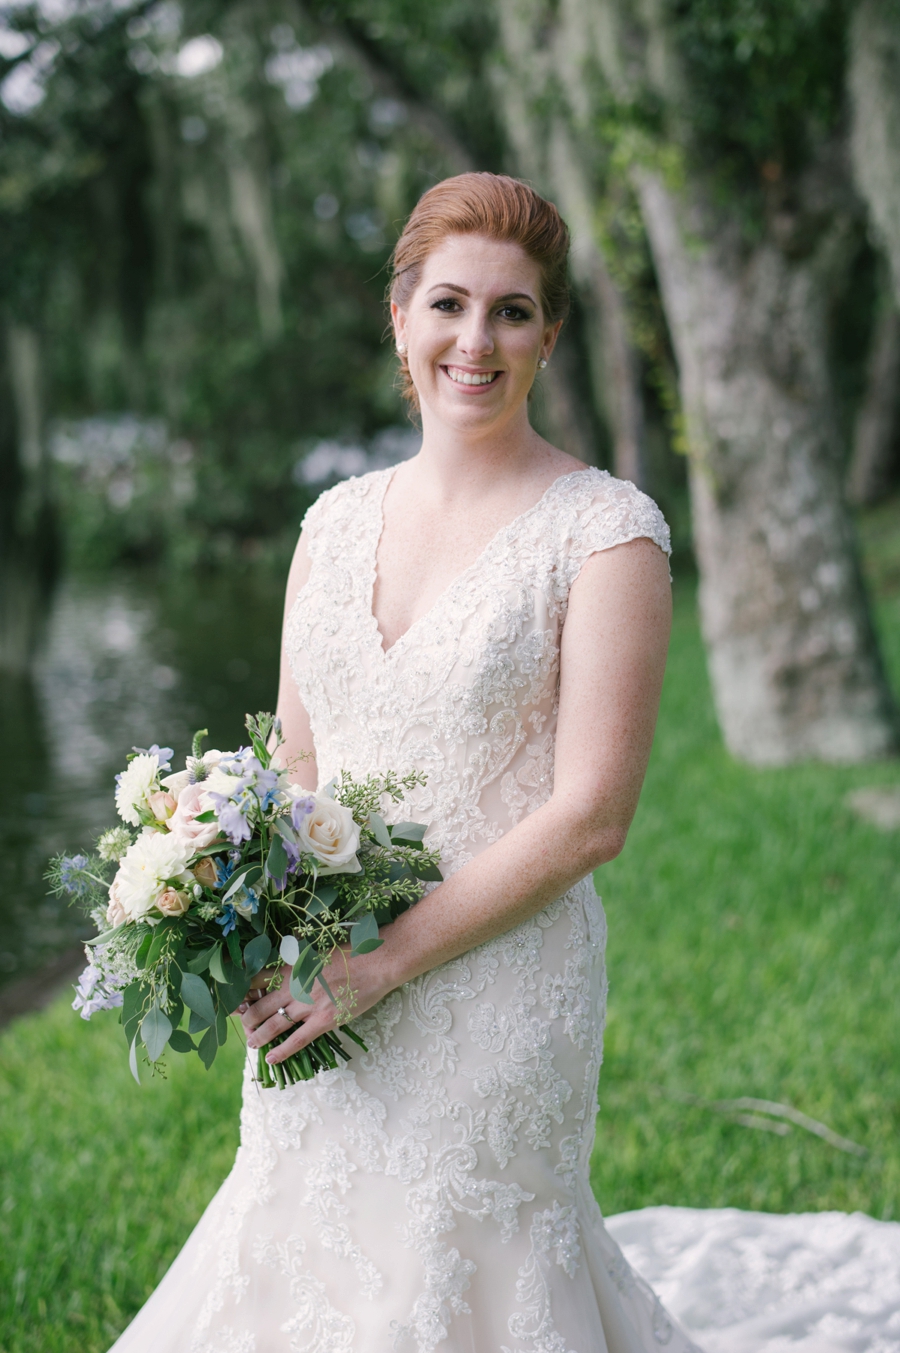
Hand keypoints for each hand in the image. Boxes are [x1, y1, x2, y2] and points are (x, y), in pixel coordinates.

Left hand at [239, 945, 396, 1065]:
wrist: (375, 962)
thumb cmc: (349, 951)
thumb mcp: (316, 947)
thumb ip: (297, 955)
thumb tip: (283, 955)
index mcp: (292, 966)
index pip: (257, 980)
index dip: (243, 991)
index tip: (236, 998)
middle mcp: (295, 986)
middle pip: (260, 1005)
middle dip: (246, 1017)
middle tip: (241, 1023)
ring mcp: (308, 1005)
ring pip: (274, 1025)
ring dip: (258, 1035)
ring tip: (251, 1043)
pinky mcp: (323, 1021)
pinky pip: (298, 1040)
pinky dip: (282, 1051)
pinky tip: (272, 1058)